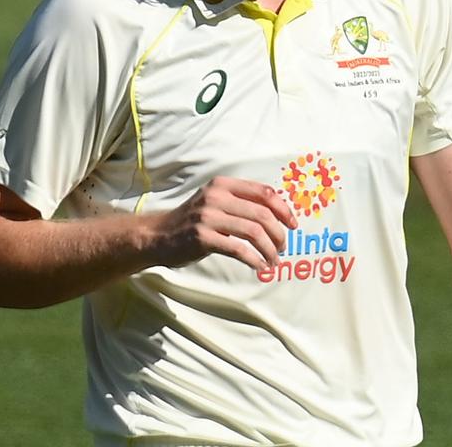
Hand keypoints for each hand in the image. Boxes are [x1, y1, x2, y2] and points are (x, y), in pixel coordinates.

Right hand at [146, 176, 295, 270]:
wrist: (158, 235)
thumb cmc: (194, 220)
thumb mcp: (216, 201)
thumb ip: (242, 202)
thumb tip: (280, 214)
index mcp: (223, 185)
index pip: (264, 193)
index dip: (284, 210)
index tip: (293, 225)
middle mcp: (216, 197)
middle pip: (262, 214)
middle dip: (279, 234)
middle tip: (283, 248)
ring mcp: (208, 216)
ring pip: (254, 232)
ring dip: (269, 249)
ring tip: (273, 260)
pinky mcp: (203, 237)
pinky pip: (238, 249)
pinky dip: (254, 260)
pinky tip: (259, 267)